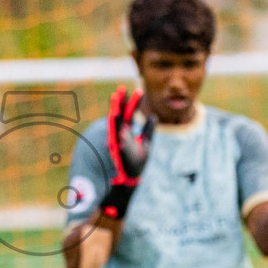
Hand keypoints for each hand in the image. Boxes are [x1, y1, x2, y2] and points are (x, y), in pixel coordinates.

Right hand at [99, 85, 155, 219]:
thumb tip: (153, 116)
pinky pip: (114, 134)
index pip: (130, 114)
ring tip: (115, 97)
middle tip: (122, 88)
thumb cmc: (137, 163)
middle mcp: (121, 134)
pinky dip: (114, 124)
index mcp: (127, 132)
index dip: (134, 102)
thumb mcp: (146, 143)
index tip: (139, 91)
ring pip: (115, 122)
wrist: (131, 179)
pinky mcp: (116, 148)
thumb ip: (148, 130)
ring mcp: (117, 140)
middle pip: (121, 114)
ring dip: (115, 109)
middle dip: (121, 101)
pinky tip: (115, 114)